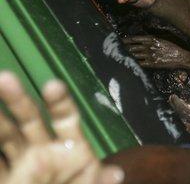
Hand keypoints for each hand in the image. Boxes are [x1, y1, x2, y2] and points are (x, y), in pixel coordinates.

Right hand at [0, 71, 123, 183]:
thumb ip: (98, 182)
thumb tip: (116, 175)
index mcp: (69, 148)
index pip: (65, 118)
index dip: (59, 102)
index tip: (52, 86)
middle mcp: (42, 150)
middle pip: (29, 119)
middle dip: (18, 100)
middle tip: (5, 78)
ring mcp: (19, 164)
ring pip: (4, 135)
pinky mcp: (3, 177)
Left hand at [123, 36, 189, 78]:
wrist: (182, 57)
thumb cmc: (175, 46)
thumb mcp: (165, 37)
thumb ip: (154, 36)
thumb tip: (145, 34)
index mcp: (152, 38)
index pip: (135, 39)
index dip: (126, 39)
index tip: (119, 40)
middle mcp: (149, 47)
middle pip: (132, 47)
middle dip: (123, 48)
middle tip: (114, 48)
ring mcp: (150, 56)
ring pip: (134, 55)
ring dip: (126, 55)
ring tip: (118, 55)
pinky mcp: (152, 64)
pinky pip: (139, 63)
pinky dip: (132, 63)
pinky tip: (127, 63)